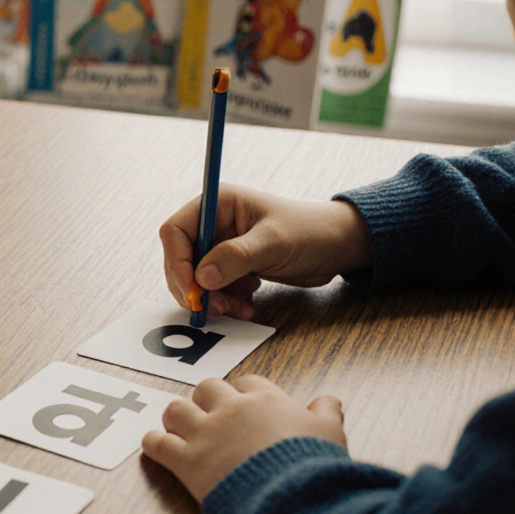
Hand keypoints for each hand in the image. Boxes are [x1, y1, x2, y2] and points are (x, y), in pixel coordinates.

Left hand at [141, 376, 346, 501]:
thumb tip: (329, 400)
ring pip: (176, 409)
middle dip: (206, 399)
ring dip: (176, 417)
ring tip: (179, 427)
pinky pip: (158, 444)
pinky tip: (155, 445)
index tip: (244, 403)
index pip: (248, 382)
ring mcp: (206, 434)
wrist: (290, 497)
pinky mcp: (187, 461)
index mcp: (265, 400)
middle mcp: (231, 410)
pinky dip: (153, 443)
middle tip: (208, 414)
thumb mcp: (331, 434)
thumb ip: (327, 413)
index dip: (243, 392)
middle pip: (206, 388)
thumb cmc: (312, 465)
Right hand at [160, 185, 370, 319]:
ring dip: (212, 299)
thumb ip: (237, 257)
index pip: (176, 231)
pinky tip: (247, 305)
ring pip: (198, 279)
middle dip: (194, 287)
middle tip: (209, 309)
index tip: (192, 290)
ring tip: (237, 309)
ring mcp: (224, 247)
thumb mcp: (273, 243)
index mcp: (218, 204)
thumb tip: (202, 278)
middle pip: (182, 259)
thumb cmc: (309, 231)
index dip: (177, 262)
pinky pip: (216, 289)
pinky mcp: (234, 267)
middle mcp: (215, 224)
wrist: (338, 246)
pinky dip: (226, 302)